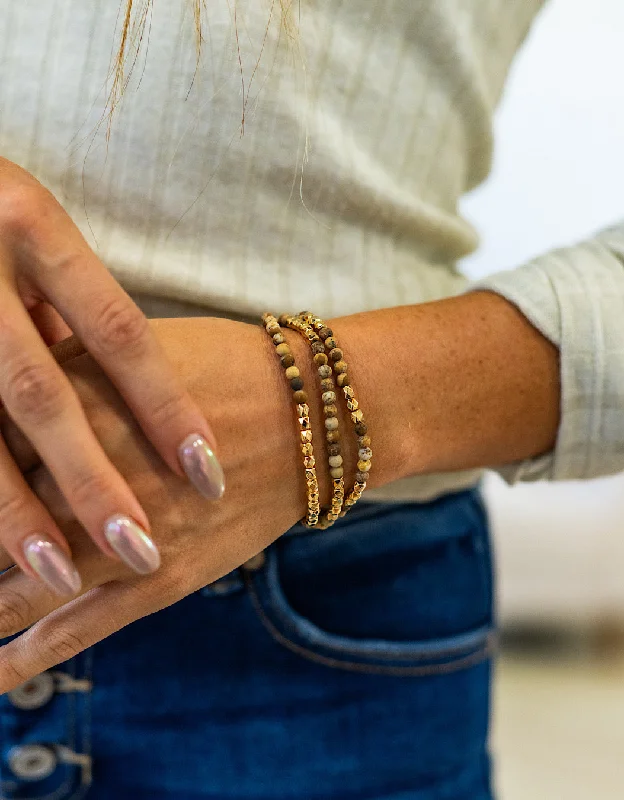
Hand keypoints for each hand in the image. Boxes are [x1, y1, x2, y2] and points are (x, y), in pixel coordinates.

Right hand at [0, 159, 222, 593]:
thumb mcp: (35, 231)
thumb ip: (71, 305)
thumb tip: (117, 384)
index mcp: (34, 228)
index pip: (120, 334)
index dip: (167, 409)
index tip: (209, 474)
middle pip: (44, 398)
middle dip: (92, 483)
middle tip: (143, 551)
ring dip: (16, 514)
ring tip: (61, 576)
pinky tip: (0, 547)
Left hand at [0, 317, 319, 691]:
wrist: (311, 414)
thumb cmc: (225, 369)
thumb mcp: (130, 348)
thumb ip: (58, 363)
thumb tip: (4, 367)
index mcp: (71, 407)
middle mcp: (85, 477)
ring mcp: (121, 535)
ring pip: (19, 586)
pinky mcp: (161, 577)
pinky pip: (80, 627)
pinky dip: (29, 656)